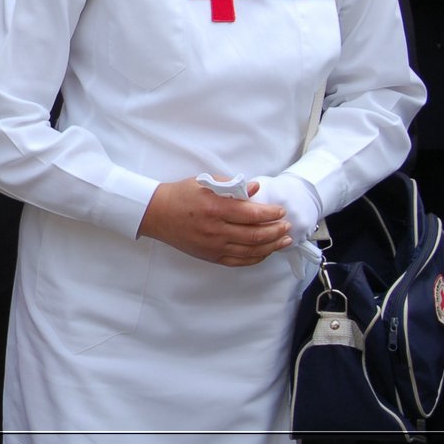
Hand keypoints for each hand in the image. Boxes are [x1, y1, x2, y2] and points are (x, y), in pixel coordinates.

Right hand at [136, 178, 291, 266]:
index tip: (280, 211)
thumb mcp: (204, 183)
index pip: (252, 214)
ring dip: (272, 246)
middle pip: (256, 235)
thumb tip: (255, 188)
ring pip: (251, 250)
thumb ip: (231, 186)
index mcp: (215, 208)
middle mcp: (216, 230)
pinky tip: (265, 252)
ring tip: (284, 240)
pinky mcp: (211, 256)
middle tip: (286, 226)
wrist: (156, 214)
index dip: (270, 213)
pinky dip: (256, 258)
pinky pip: (239, 261)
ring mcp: (214, 246)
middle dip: (276, 230)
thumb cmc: (180, 195)